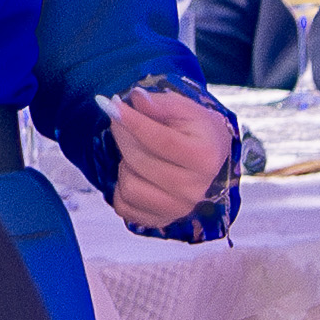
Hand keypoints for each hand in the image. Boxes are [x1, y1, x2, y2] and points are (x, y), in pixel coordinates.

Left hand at [109, 83, 234, 227]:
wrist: (206, 156)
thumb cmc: (195, 131)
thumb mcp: (183, 108)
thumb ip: (159, 103)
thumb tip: (137, 99)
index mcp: (205, 158)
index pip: (160, 140)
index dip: (132, 121)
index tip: (112, 104)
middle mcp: (195, 189)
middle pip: (139, 160)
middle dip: (124, 134)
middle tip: (123, 119)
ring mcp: (178, 209)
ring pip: (128, 185)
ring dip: (125, 164)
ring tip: (138, 152)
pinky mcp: (159, 220)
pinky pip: (122, 205)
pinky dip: (121, 188)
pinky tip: (136, 173)